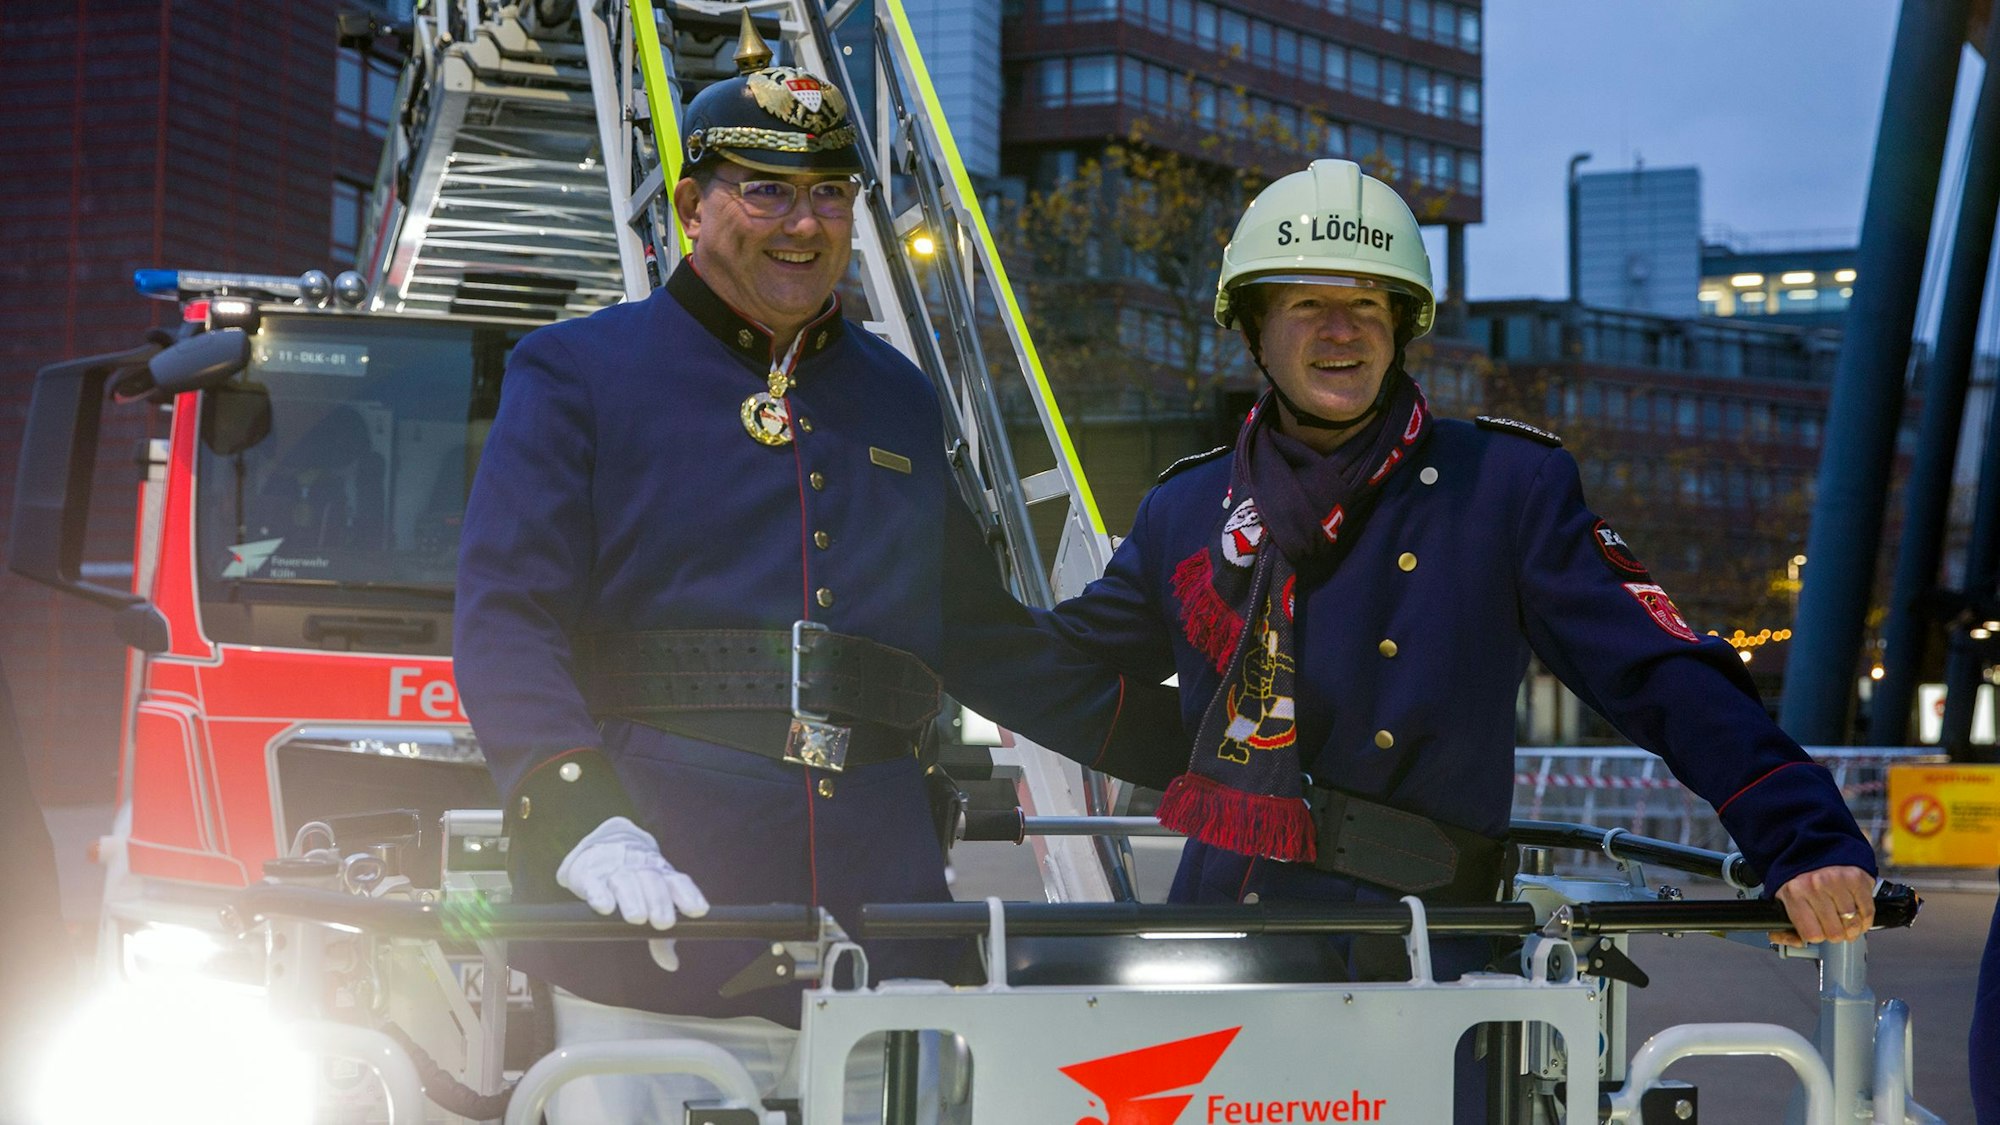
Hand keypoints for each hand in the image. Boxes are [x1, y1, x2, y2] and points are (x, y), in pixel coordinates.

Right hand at [556, 816, 709, 969]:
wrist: (604, 846)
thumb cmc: (636, 883)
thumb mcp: (652, 906)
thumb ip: (661, 937)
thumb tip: (672, 964)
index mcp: (662, 875)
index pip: (678, 882)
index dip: (689, 896)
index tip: (699, 911)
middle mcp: (641, 870)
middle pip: (653, 882)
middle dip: (660, 902)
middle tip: (664, 922)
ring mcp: (616, 870)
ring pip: (626, 882)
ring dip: (633, 899)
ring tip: (638, 918)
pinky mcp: (590, 875)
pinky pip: (595, 883)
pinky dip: (600, 895)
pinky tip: (605, 907)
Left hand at [1769, 865, 1875, 946]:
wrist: (1816, 848)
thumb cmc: (1801, 877)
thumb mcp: (1784, 898)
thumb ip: (1786, 925)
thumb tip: (1795, 943)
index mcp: (1794, 893)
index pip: (1811, 935)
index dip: (1817, 937)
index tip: (1818, 933)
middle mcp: (1815, 886)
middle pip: (1834, 933)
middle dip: (1836, 935)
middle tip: (1834, 928)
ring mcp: (1837, 881)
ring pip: (1852, 924)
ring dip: (1852, 928)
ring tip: (1846, 921)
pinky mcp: (1857, 879)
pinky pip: (1867, 912)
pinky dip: (1865, 919)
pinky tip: (1857, 915)